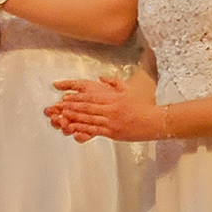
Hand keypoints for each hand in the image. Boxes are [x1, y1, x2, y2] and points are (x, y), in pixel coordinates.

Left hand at [46, 75, 165, 142]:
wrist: (153, 121)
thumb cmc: (142, 106)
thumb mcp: (127, 90)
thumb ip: (113, 83)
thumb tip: (101, 78)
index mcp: (112, 99)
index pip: (90, 98)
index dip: (76, 98)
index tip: (65, 98)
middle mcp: (110, 109)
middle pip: (87, 108)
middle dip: (72, 108)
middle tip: (58, 107)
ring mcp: (111, 122)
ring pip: (89, 120)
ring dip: (74, 119)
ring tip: (62, 117)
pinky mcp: (113, 133)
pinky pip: (96, 131)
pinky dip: (84, 130)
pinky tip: (75, 130)